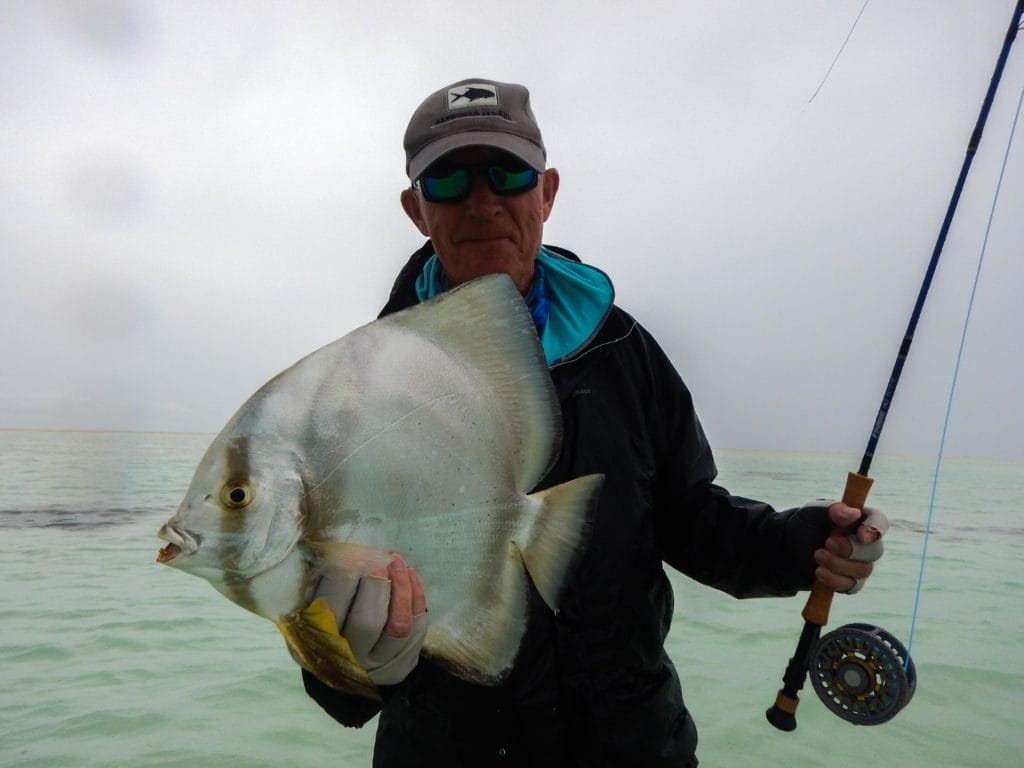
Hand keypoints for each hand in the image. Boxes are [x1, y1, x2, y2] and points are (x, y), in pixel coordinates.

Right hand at [315, 553, 427, 684]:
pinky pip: (417, 628)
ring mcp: (378, 665)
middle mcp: (349, 659)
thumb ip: (316, 584)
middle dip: (377, 582)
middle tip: (378, 557)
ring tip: (396, 559)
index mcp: (318, 643)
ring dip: (402, 587)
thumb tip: (333, 552)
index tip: (350, 552)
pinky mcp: (401, 665)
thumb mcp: (306, 607)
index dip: (344, 574)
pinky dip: (417, 597)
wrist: (337, 665)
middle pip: (369, 620)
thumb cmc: (318, 625)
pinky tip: (409, 574)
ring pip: (399, 626)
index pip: (331, 606)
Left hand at [813, 503, 888, 594]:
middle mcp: (866, 543)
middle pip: (875, 550)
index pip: (880, 522)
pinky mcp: (851, 581)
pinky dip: (834, 580)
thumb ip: (832, 510)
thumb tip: (854, 513)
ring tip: (817, 555)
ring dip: (838, 564)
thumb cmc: (807, 525)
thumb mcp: (812, 513)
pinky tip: (819, 572)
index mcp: (861, 519)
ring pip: (864, 570)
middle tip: (827, 543)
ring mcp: (861, 563)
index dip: (875, 529)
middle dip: (850, 549)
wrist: (791, 548)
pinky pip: (852, 586)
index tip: (861, 535)